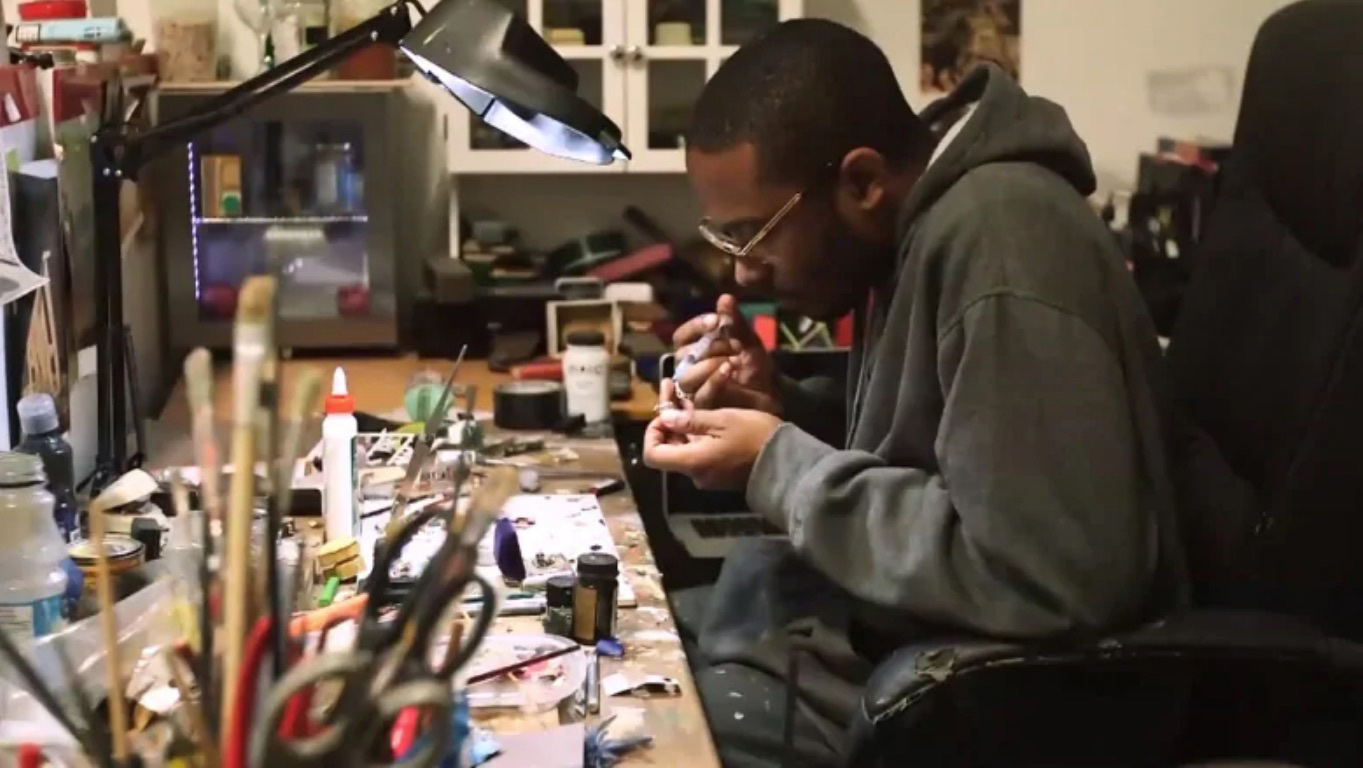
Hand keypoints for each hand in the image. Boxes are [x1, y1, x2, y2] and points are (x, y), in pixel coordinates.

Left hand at [643, 404, 781, 490]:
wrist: (787, 463)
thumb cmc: (754, 437)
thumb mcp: (722, 420)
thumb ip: (690, 421)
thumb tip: (664, 418)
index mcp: (692, 461)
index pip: (651, 455)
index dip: (651, 432)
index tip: (664, 412)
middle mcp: (695, 473)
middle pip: (668, 448)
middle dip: (668, 418)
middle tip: (671, 387)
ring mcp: (708, 474)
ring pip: (685, 447)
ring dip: (682, 423)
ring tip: (685, 394)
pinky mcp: (720, 472)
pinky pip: (700, 452)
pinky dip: (696, 433)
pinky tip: (702, 411)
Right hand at [672, 294, 780, 413]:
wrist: (772, 395)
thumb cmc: (755, 366)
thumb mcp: (748, 341)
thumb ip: (735, 322)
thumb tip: (725, 297)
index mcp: (695, 350)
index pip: (682, 335)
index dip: (696, 326)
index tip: (715, 320)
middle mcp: (690, 369)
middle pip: (683, 356)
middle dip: (707, 348)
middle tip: (729, 343)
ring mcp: (695, 390)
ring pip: (687, 377)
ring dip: (708, 365)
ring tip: (730, 360)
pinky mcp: (704, 408)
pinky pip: (701, 395)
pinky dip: (714, 380)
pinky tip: (729, 369)